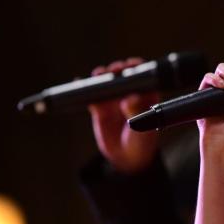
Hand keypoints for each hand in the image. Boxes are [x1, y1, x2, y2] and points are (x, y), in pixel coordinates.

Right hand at [88, 57, 160, 174]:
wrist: (127, 159)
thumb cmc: (142, 142)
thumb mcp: (142, 128)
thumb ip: (136, 112)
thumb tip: (129, 98)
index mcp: (146, 95)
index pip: (141, 75)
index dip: (136, 66)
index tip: (130, 65)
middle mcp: (129, 94)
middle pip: (121, 75)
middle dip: (117, 69)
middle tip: (113, 70)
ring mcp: (114, 100)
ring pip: (106, 83)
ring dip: (101, 76)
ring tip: (98, 74)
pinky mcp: (100, 109)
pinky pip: (91, 97)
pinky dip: (84, 89)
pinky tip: (78, 82)